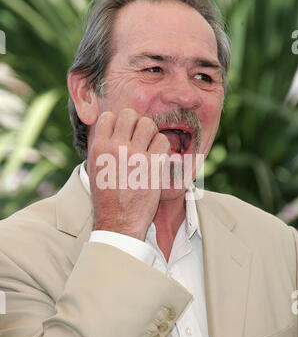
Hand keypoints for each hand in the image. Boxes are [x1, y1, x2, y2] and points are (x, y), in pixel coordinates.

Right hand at [87, 108, 170, 240]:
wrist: (118, 222)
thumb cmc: (107, 198)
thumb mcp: (95, 169)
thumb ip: (101, 147)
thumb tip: (109, 130)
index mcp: (98, 147)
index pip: (110, 116)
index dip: (119, 123)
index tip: (125, 135)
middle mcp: (115, 147)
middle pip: (130, 115)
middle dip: (137, 124)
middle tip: (140, 139)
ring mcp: (135, 155)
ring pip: (149, 124)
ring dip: (152, 134)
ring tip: (150, 149)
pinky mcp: (152, 165)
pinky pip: (163, 141)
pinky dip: (163, 148)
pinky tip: (158, 159)